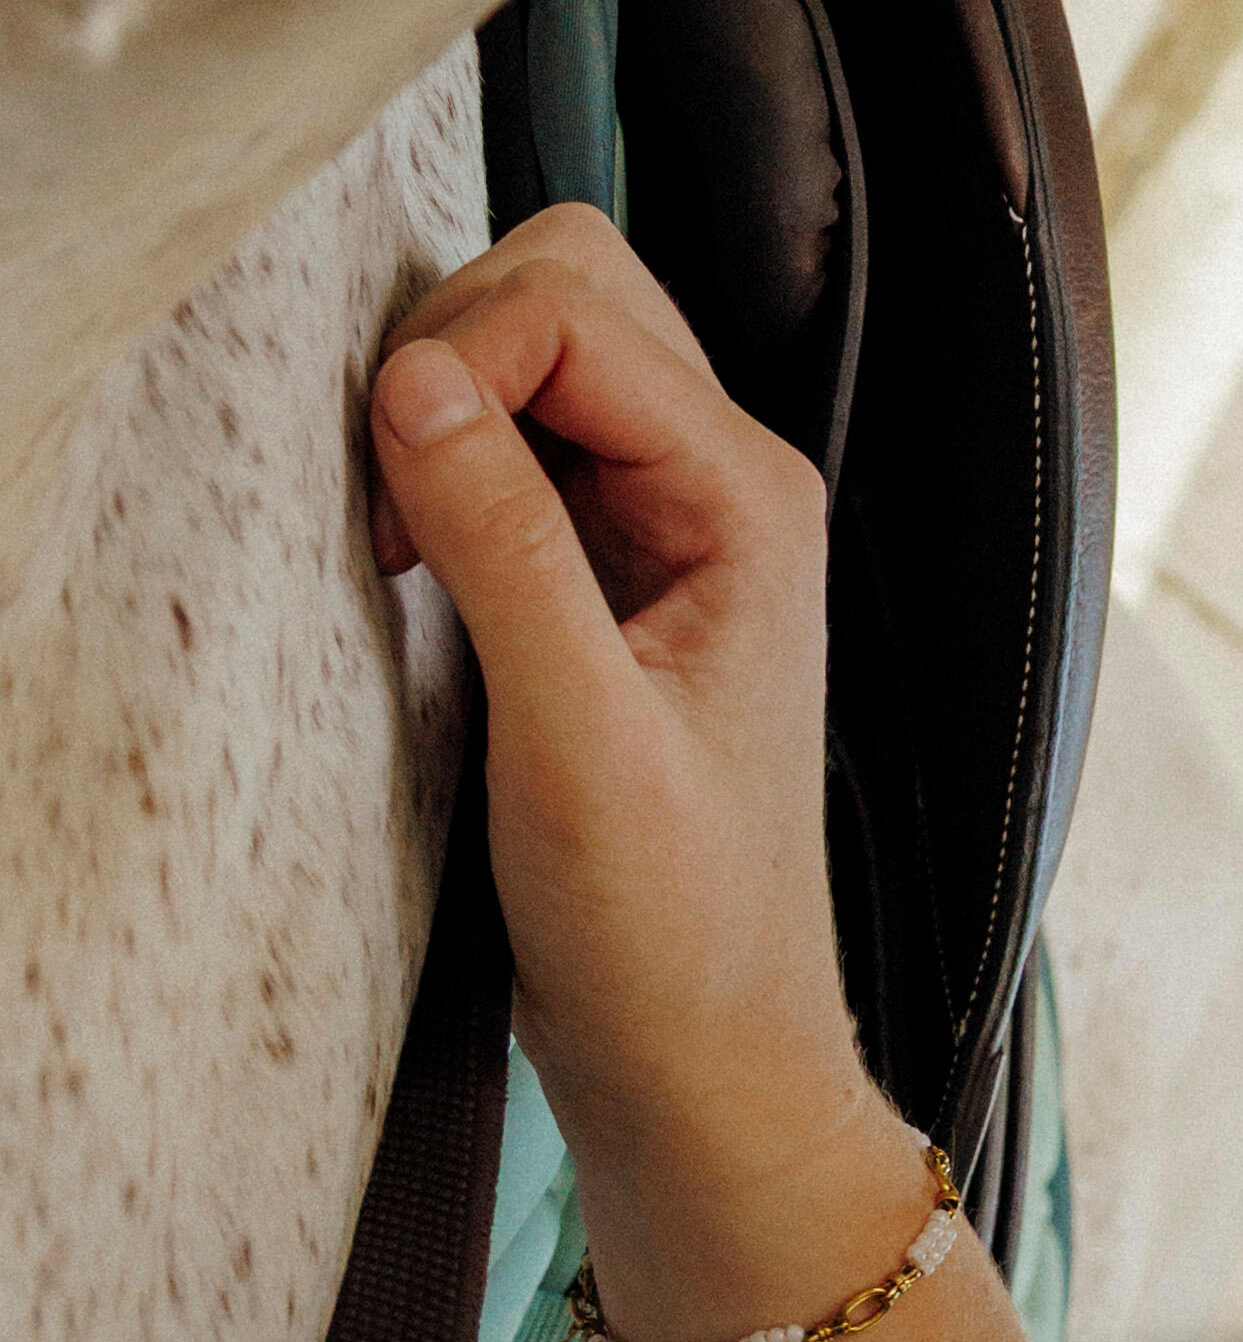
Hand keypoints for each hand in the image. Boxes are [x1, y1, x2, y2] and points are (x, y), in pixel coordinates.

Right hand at [367, 211, 900, 1332]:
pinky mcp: (612, 569)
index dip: (459, 356)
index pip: (581, 308)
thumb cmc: (674, 923)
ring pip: (543, 353)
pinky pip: (522, 441)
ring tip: (407, 537)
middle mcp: (725, 485)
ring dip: (445, 404)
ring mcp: (670, 522)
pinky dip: (449, 461)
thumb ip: (502, 544)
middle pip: (574, 289)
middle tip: (396, 492)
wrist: (705, 1052)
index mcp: (751, 498)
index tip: (392, 481)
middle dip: (454, 348)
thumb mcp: (574, 735)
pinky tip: (420, 560)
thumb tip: (416, 378)